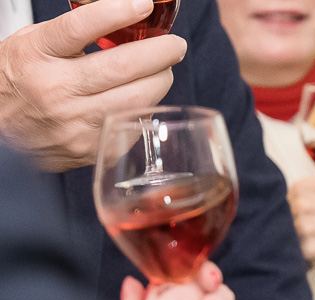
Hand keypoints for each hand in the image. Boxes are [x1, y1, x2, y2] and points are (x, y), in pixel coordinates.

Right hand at [0, 0, 186, 171]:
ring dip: (161, 80)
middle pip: (121, 67)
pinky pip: (134, 122)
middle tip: (174, 46)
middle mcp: (55, 89)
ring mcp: (75, 123)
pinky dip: (147, 105)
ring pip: (136, 98)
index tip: (143, 5)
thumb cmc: (21, 81)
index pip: (78, 28)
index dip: (116, 13)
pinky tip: (145, 96)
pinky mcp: (92, 148)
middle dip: (160, 53)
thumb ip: (74, 30)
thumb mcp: (34, 44)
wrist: (2, 131)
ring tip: (164, 69)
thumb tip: (123, 13)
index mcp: (36, 55)